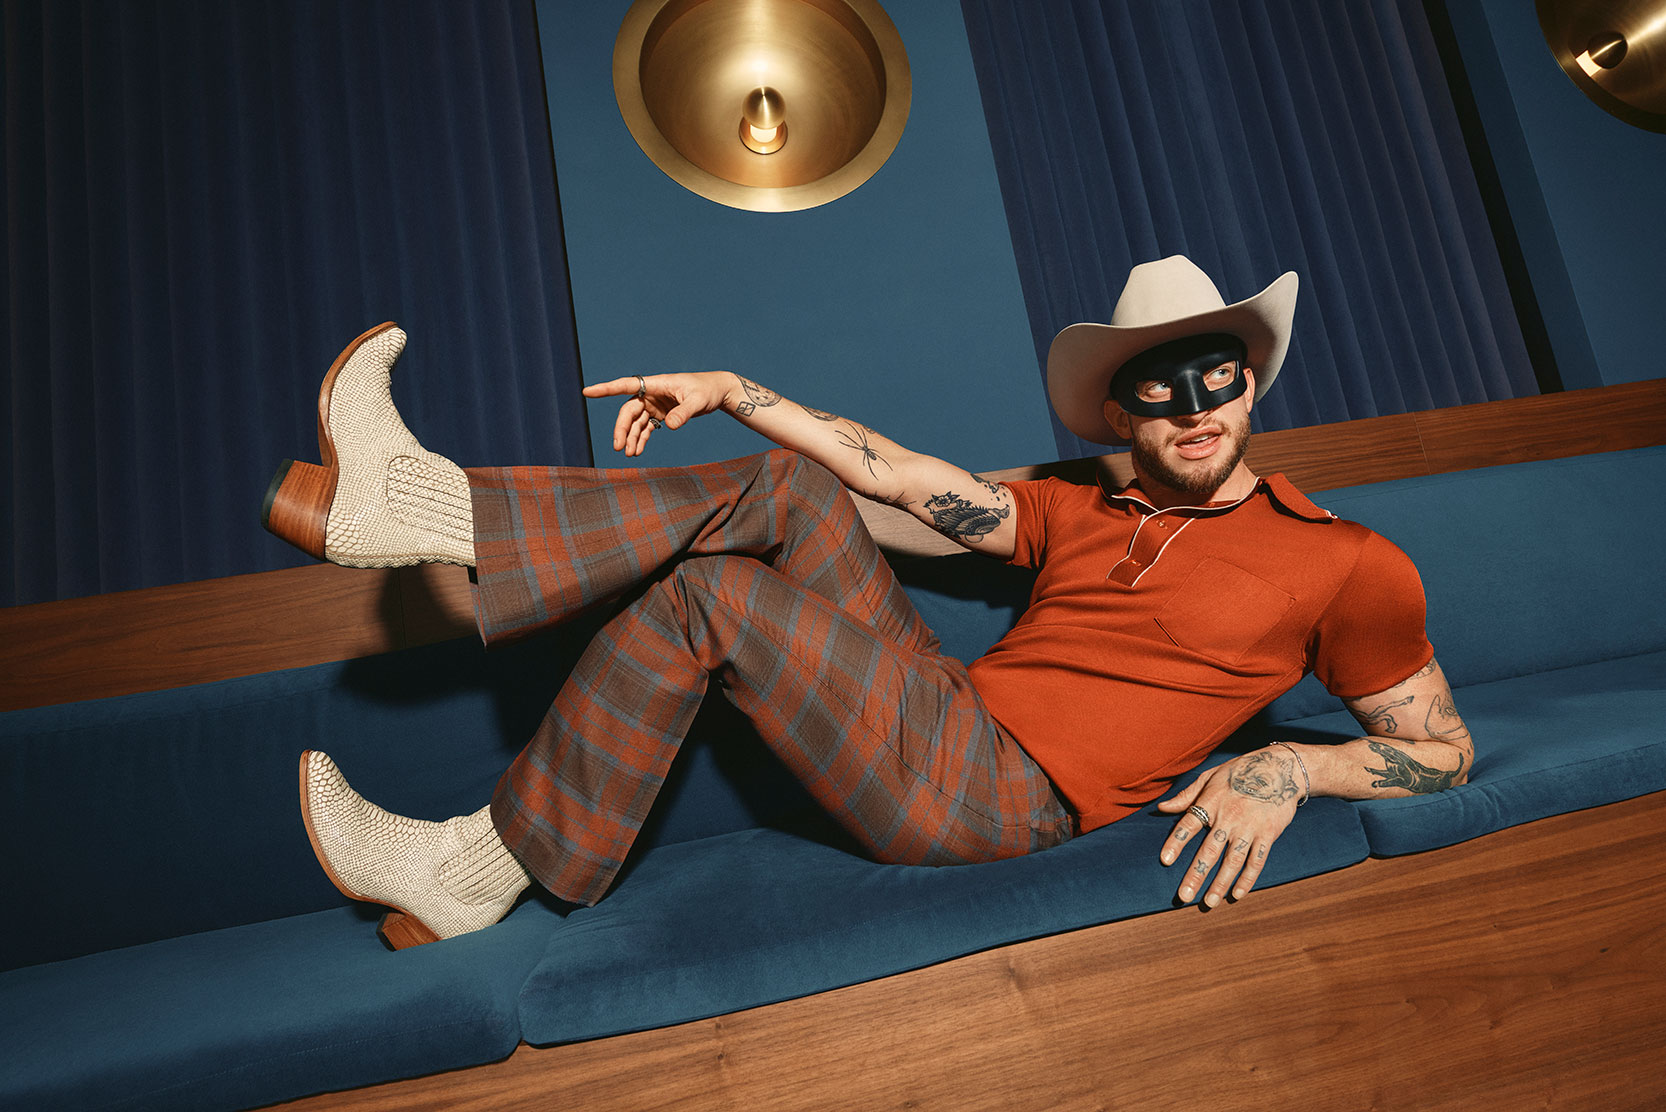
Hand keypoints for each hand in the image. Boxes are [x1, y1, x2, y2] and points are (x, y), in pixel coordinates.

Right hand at [582, 372, 735, 455]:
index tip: (587, 392)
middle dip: (622, 429)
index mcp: (657, 384)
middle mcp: (652, 393)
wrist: (718, 392)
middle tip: (619, 447)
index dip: (606, 389)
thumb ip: (684, 413)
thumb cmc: (708, 390)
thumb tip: (668, 426)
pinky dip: (641, 439)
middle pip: (629, 410)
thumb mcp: (698, 401)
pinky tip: (637, 451)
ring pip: (636, 422)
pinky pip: (646, 427)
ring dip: (631, 438)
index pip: (627, 385)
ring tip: (630, 454)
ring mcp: (655, 404)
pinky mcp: (661, 414)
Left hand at [1154, 746, 1302, 906]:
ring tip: (1209, 902)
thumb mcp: (1210, 777)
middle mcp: (1229, 817)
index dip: (1176, 843)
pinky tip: (1237, 894)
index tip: (1165, 861)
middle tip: (1184, 896)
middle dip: (1196, 874)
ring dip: (1221, 883)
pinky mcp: (1268, 834)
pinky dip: (1248, 878)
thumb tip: (1161, 808)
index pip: (1189, 825)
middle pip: (1210, 850)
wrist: (1280, 768)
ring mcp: (1249, 828)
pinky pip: (1257, 860)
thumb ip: (1186, 795)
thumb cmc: (1239, 771)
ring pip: (1233, 861)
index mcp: (1210, 802)